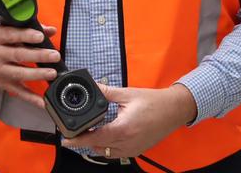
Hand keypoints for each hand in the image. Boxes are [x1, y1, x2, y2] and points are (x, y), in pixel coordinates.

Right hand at [0, 25, 59, 107]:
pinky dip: (32, 98)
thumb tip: (50, 30)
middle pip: (18, 55)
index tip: (41, 36)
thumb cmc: (2, 40)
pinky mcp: (3, 84)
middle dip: (38, 55)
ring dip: (37, 74)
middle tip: (54, 55)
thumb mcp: (11, 30)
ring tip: (52, 73)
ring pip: (18, 73)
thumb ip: (31, 29)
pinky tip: (42, 101)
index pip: (11, 35)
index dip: (26, 35)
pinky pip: (19, 92)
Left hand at [61, 83, 196, 159]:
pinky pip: (115, 153)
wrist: (174, 110)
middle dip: (84, 139)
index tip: (65, 138)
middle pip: (97, 147)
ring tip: (90, 130)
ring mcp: (132, 149)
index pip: (94, 138)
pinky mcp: (136, 151)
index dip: (77, 139)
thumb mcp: (126, 94)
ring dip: (95, 143)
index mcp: (123, 129)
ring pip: (105, 152)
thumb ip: (105, 92)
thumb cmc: (154, 102)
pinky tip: (105, 134)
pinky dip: (107, 146)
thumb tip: (91, 86)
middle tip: (75, 129)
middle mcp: (127, 143)